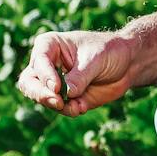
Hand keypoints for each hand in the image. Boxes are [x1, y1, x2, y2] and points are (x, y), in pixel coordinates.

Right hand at [17, 30, 137, 116]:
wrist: (127, 64)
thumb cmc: (110, 51)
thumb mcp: (96, 59)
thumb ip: (80, 76)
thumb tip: (66, 93)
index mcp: (49, 45)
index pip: (38, 61)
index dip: (44, 76)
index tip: (56, 88)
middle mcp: (46, 65)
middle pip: (29, 83)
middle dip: (41, 95)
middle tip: (58, 103)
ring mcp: (54, 83)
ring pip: (43, 99)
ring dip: (60, 106)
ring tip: (79, 106)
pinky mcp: (64, 98)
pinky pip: (60, 108)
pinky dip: (69, 110)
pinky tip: (82, 107)